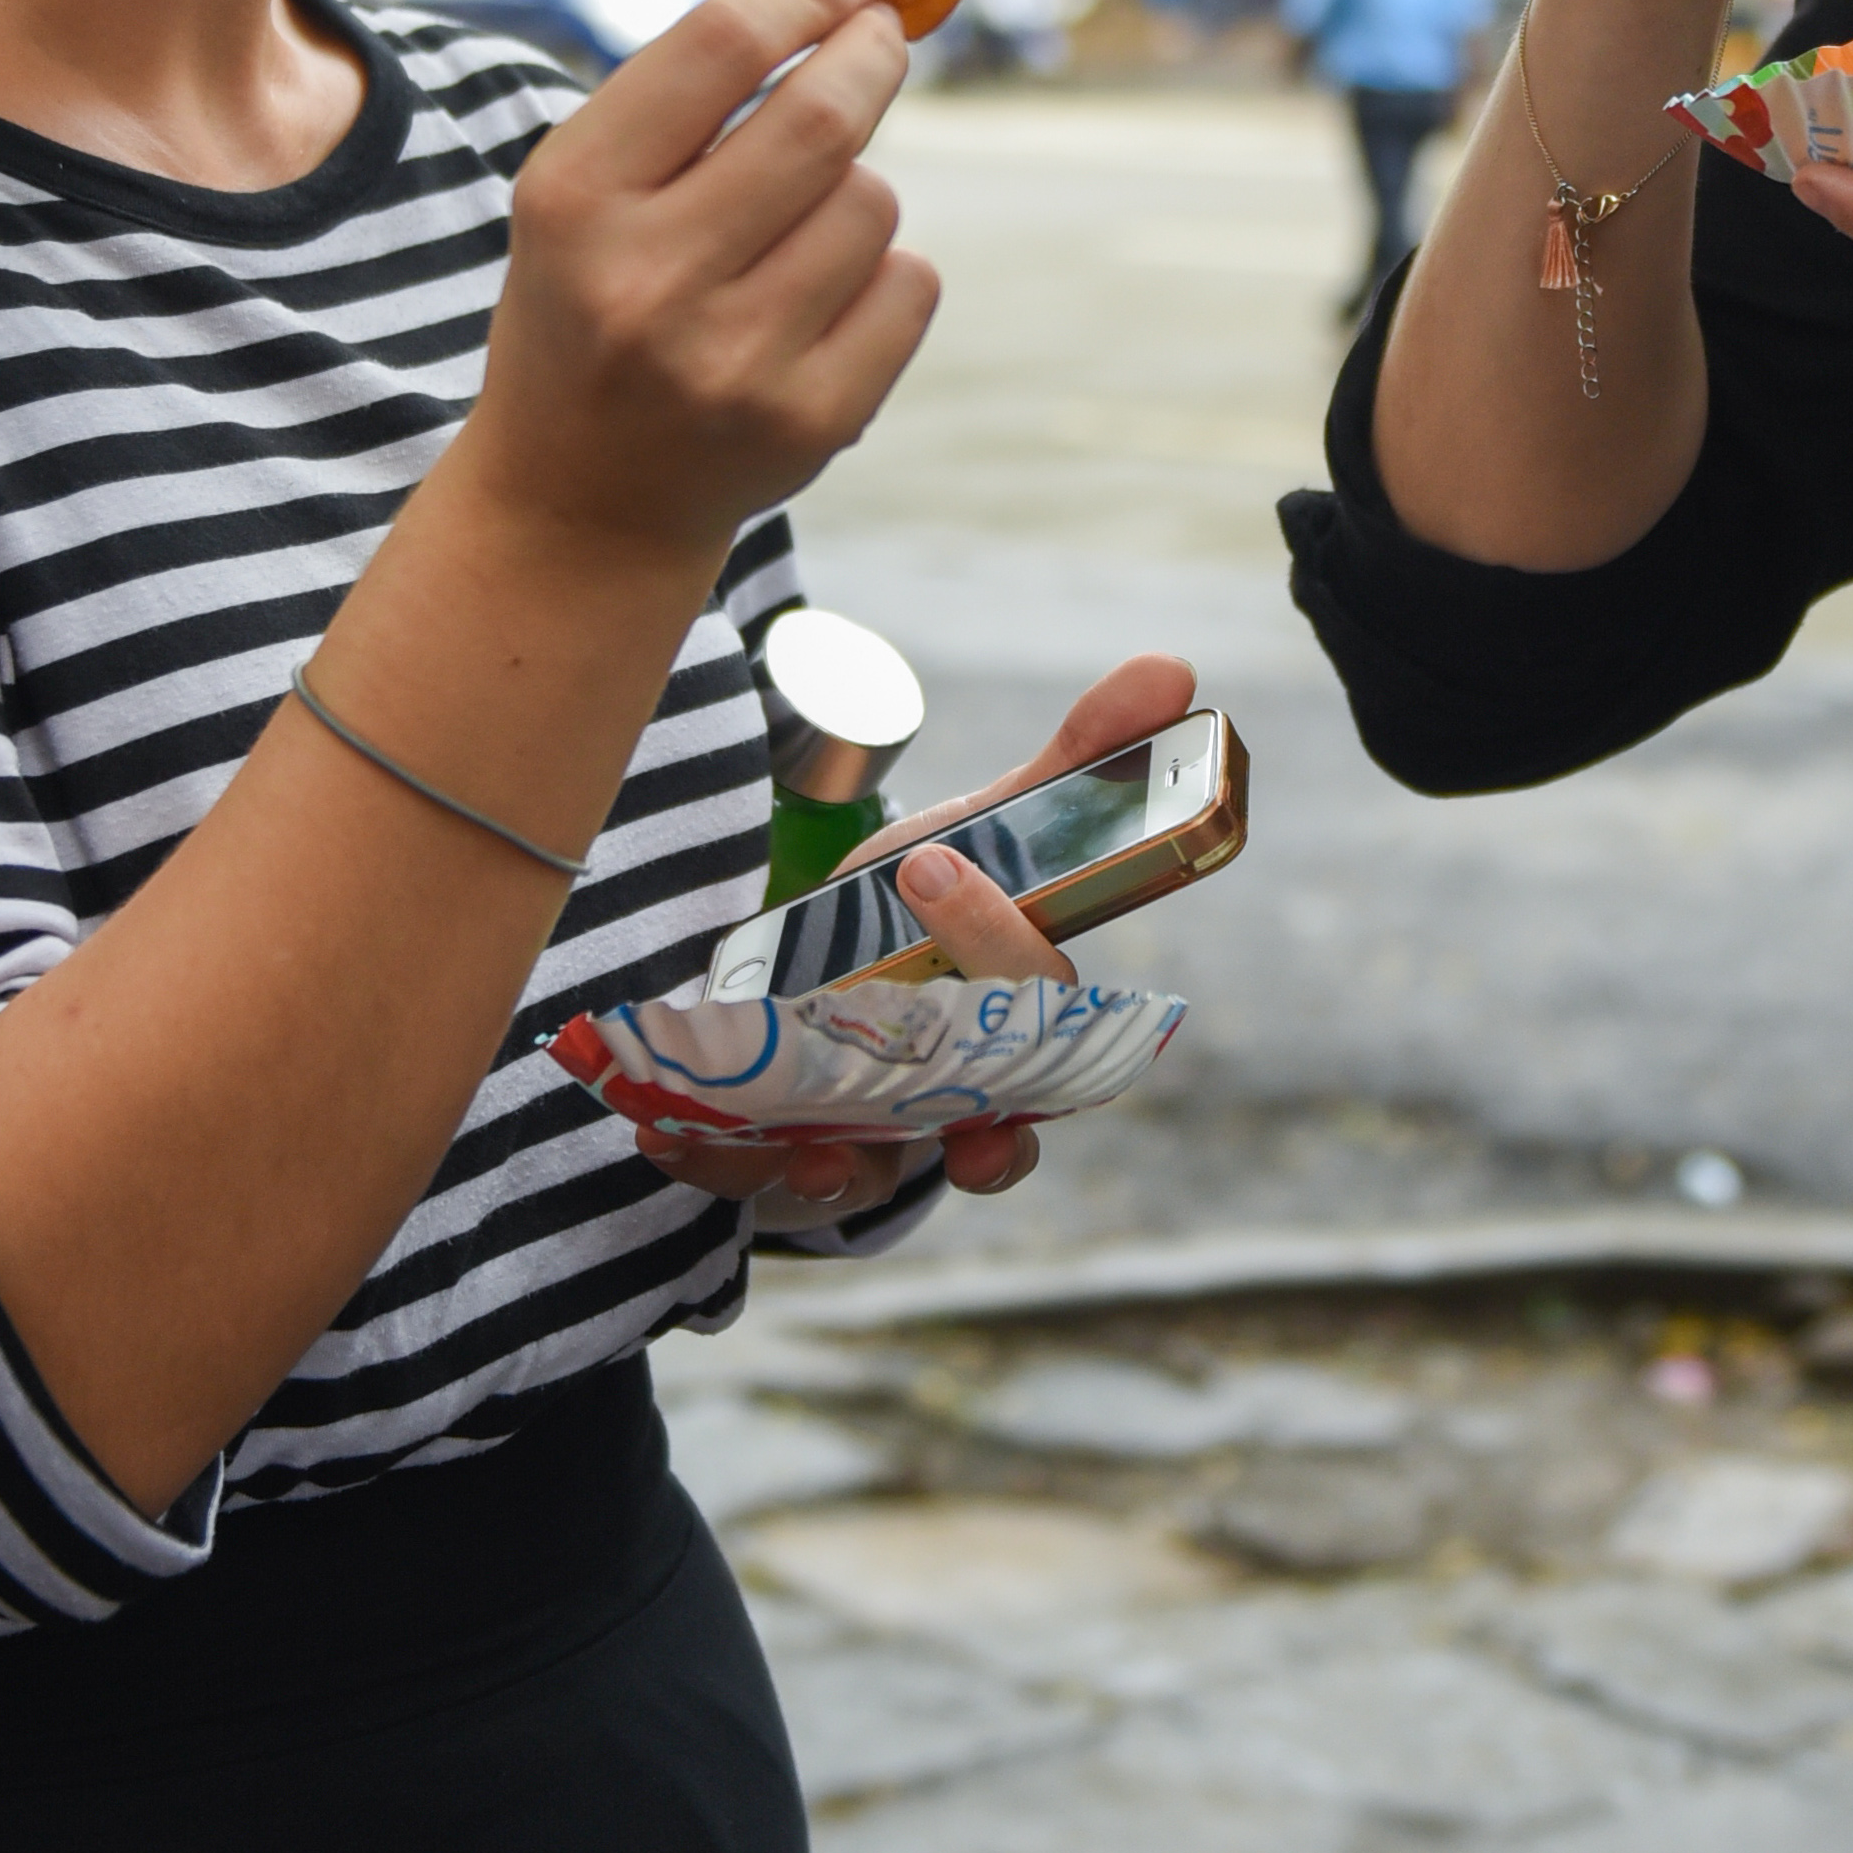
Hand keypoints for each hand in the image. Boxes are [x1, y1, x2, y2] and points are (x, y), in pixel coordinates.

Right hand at [456, 0, 942, 565]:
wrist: (581, 502)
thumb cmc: (593, 301)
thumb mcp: (595, 185)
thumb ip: (692, 70)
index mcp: (573, 199)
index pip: (718, 49)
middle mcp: (646, 281)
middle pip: (821, 118)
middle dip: (871, 55)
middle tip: (881, 35)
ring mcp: (732, 362)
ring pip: (874, 204)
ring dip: (859, 189)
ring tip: (798, 227)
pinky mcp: (809, 421)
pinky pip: (909, 285)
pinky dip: (885, 272)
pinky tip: (821, 301)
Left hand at [627, 654, 1196, 1210]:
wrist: (816, 976)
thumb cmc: (921, 912)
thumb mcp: (986, 831)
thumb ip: (1074, 763)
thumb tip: (1172, 668)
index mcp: (1028, 1020)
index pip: (1051, 1017)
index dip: (1008, 958)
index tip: (937, 863)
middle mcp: (967, 1100)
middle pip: (982, 1113)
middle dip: (939, 1062)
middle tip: (845, 999)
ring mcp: (880, 1141)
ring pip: (879, 1179)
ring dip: (844, 1169)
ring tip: (813, 1151)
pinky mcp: (787, 1163)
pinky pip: (761, 1183)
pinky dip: (726, 1165)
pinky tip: (680, 1134)